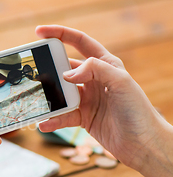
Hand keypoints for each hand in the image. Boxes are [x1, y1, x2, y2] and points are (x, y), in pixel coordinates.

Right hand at [36, 25, 172, 176]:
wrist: (143, 145)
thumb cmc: (138, 111)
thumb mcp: (121, 82)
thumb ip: (95, 69)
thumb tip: (67, 73)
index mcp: (105, 65)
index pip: (80, 42)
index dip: (59, 34)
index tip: (39, 32)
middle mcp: (94, 79)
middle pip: (64, 67)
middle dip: (48, 68)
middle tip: (32, 71)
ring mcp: (87, 99)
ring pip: (60, 93)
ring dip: (48, 96)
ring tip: (35, 99)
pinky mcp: (83, 117)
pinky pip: (62, 116)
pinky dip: (52, 119)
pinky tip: (44, 123)